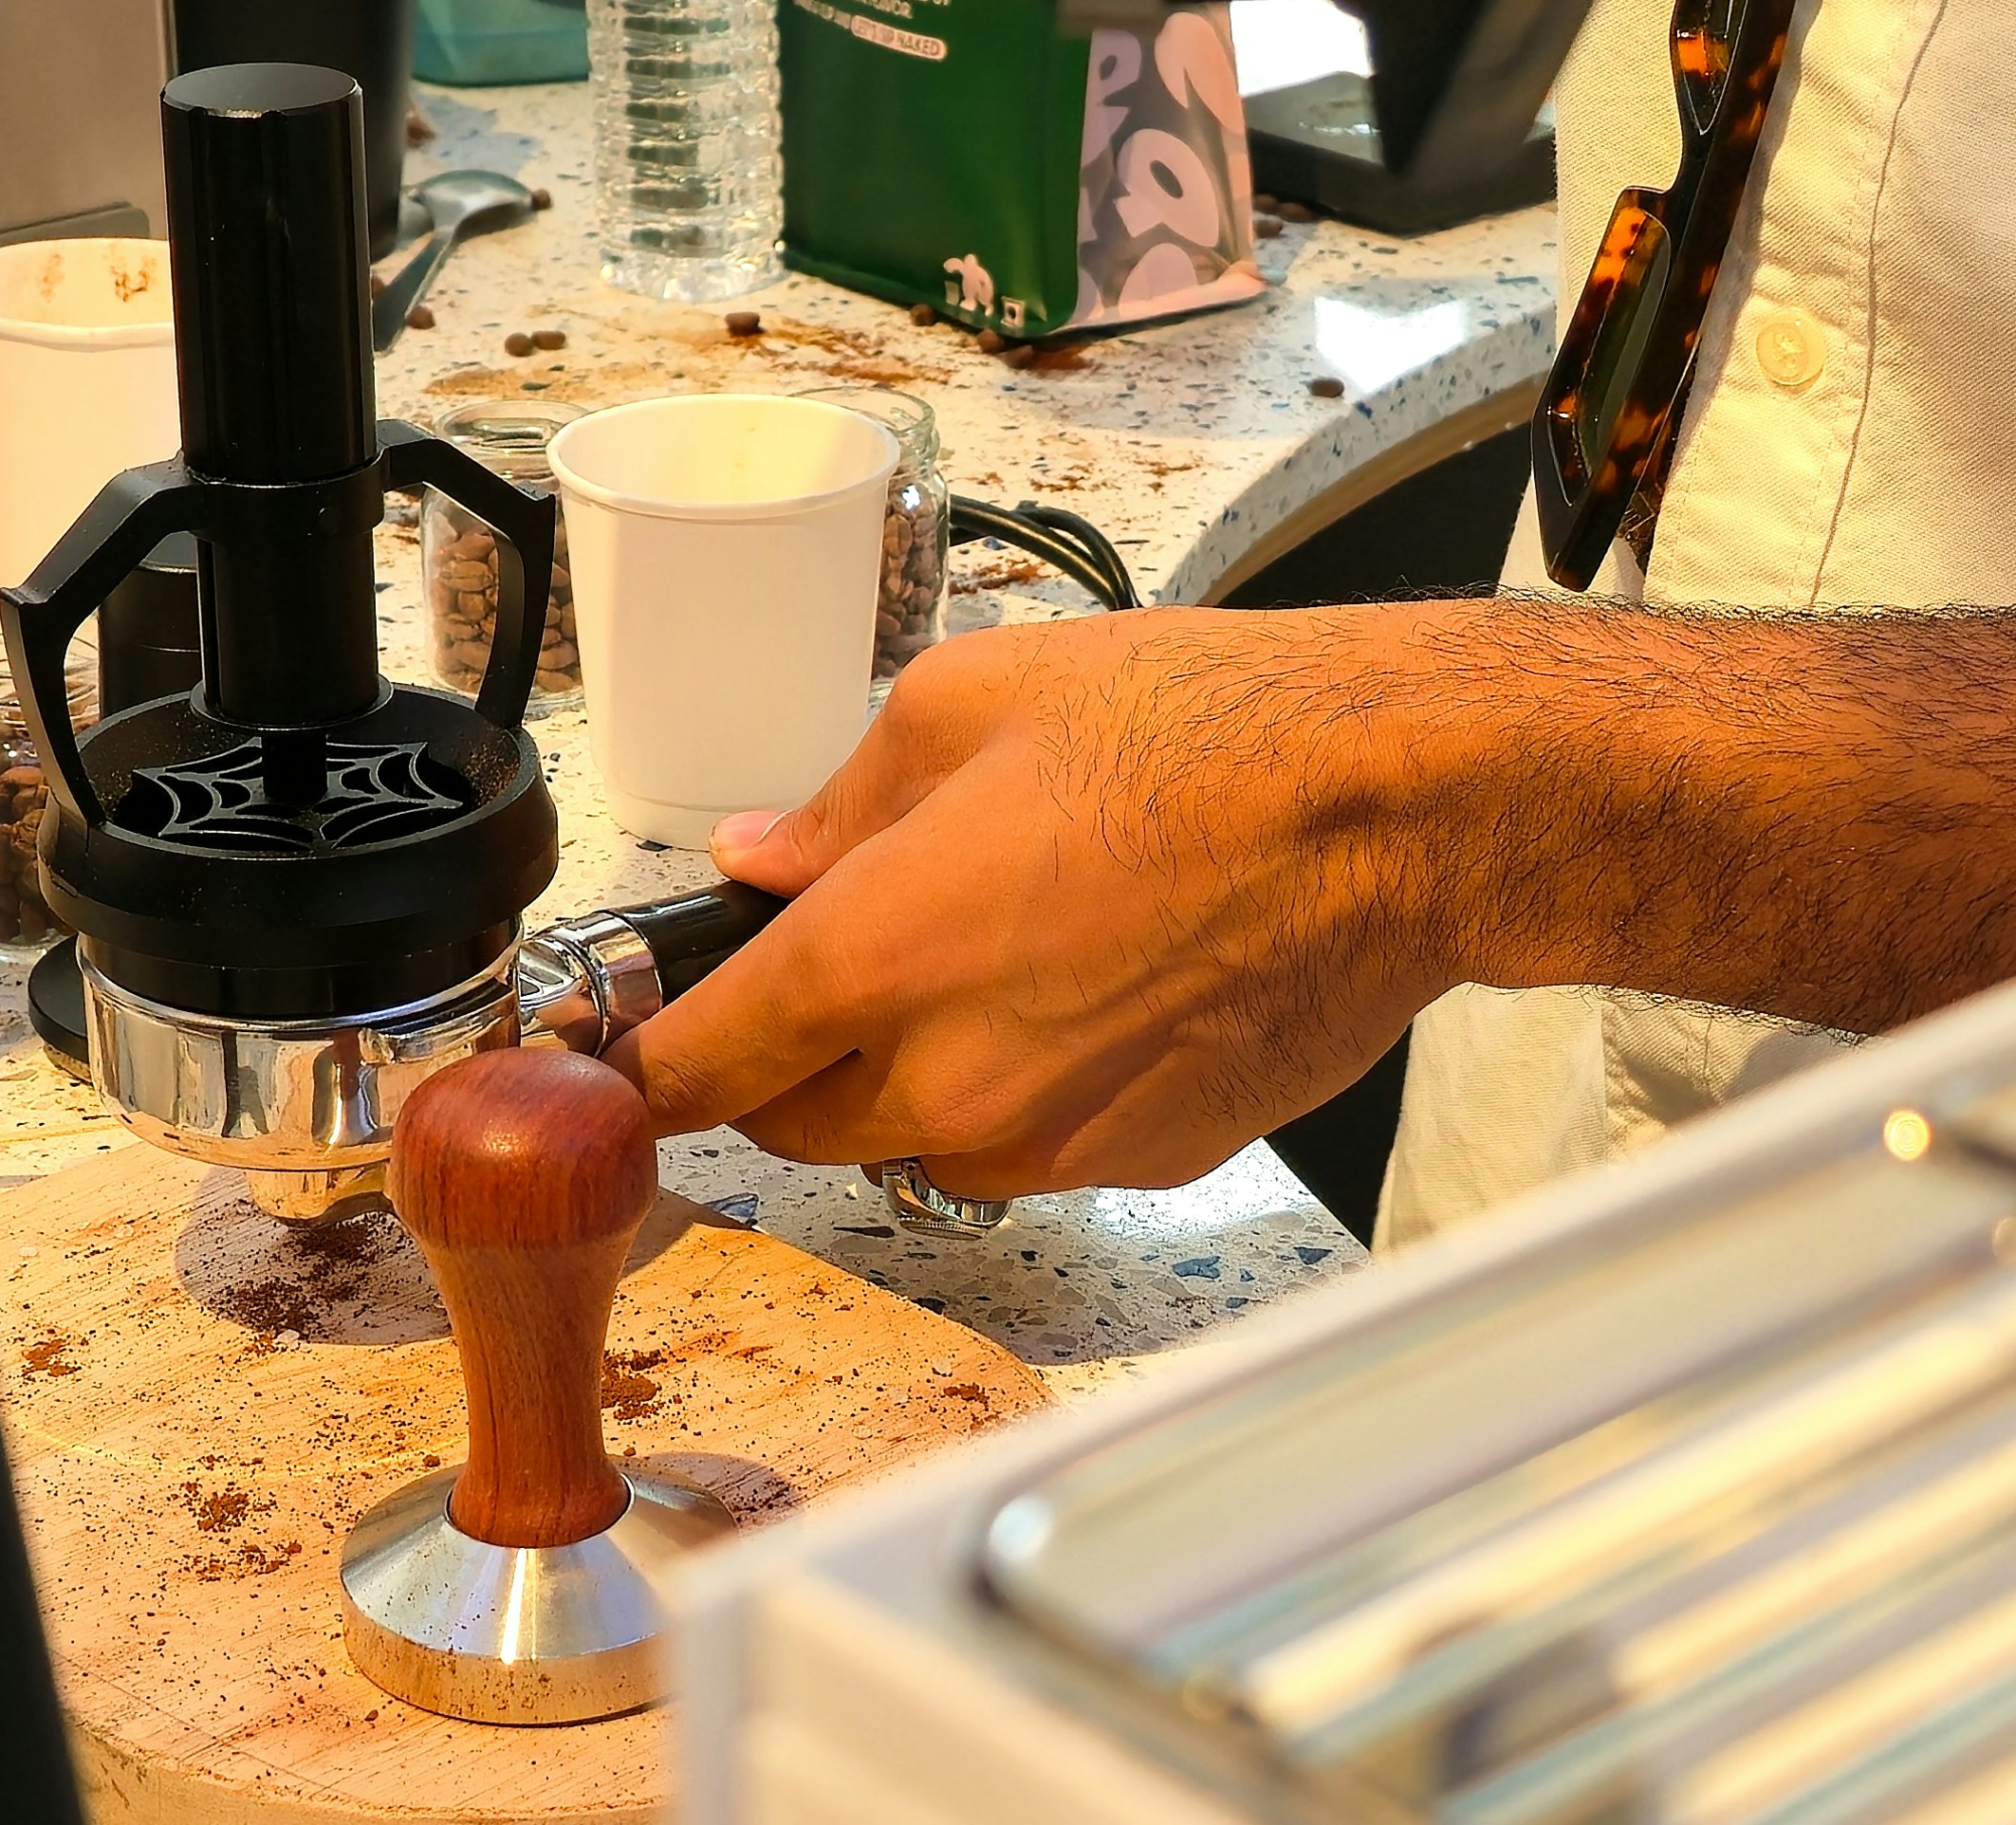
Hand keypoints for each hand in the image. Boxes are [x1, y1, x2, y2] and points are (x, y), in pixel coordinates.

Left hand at [605, 605, 1469, 1199]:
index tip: (623, 1053)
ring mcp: (1044, 1141)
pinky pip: (1026, 1156)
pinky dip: (1022, 1099)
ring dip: (908, 1083)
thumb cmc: (1201, 737)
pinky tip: (1091, 997)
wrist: (1392, 813)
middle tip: (839, 968)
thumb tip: (763, 856)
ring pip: (910, 1148)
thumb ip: (836, 805)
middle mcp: (945, 1081)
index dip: (640, 1064)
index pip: (694, 1066)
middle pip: (790, 1124)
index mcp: (870, 960)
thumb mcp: (969, 706)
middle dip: (783, 1062)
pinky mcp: (1135, 1164)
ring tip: (997, 962)